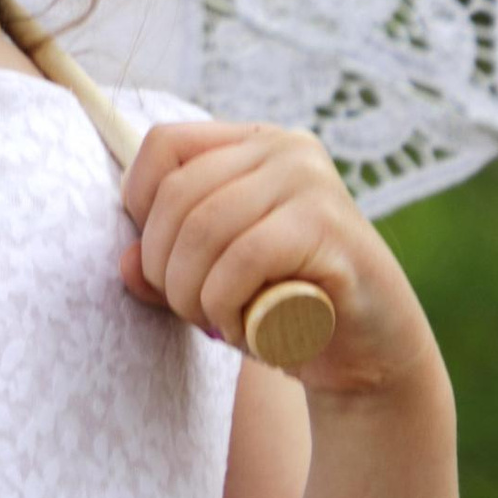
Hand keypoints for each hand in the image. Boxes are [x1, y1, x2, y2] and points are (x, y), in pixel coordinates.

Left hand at [118, 117, 442, 402]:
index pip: (164, 144)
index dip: (140, 204)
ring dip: (193, 295)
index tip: (158, 261)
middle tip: (190, 311)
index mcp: (253, 144)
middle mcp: (284, 149)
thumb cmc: (284, 309)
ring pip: (204, 228)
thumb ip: (164, 269)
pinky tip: (246, 330)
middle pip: (178, 195)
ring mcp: (310, 181)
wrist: (370, 353)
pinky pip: (243, 259)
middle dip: (165, 269)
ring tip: (216, 324)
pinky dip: (228, 306)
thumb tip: (126, 263)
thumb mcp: (212, 280)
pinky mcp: (329, 225)